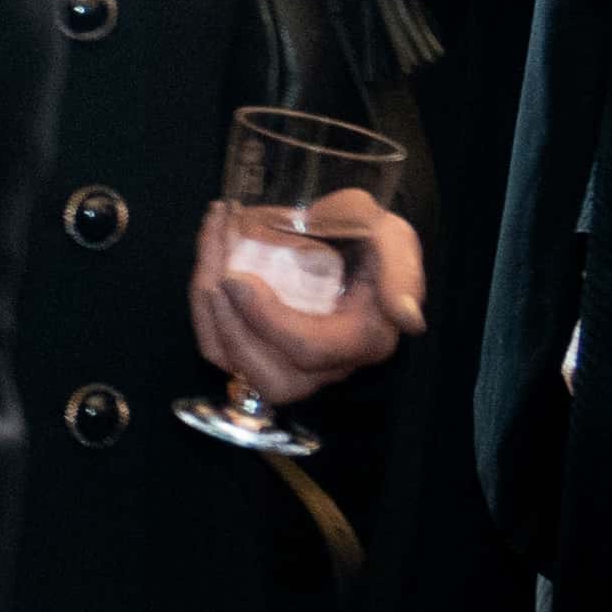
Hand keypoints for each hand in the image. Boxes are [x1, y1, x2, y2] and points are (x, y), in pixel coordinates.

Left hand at [194, 186, 425, 400]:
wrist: (340, 233)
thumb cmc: (366, 234)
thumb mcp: (392, 237)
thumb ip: (401, 272)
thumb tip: (406, 318)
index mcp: (365, 339)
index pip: (310, 349)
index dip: (266, 319)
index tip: (235, 275)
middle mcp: (329, 364)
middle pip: (272, 378)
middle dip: (232, 328)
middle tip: (216, 274)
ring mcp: (291, 362)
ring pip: (238, 367)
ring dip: (210, 315)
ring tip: (208, 260)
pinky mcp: (260, 350)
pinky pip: (222, 349)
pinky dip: (205, 310)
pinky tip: (207, 264)